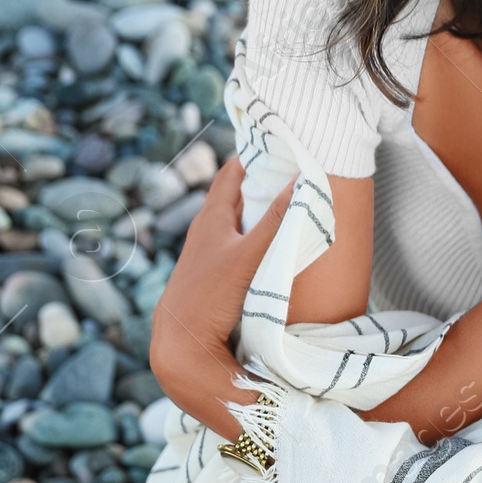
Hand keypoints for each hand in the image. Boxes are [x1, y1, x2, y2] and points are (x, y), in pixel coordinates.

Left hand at [149, 159, 291, 439]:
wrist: (180, 340)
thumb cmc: (209, 294)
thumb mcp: (248, 255)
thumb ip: (275, 220)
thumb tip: (301, 180)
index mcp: (212, 216)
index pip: (234, 171)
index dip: (255, 153)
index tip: (282, 142)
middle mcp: (207, 229)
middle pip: (237, 193)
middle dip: (262, 179)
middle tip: (294, 168)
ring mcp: (210, 251)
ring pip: (238, 219)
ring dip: (259, 209)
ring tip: (290, 200)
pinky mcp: (215, 272)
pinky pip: (240, 242)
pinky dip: (256, 234)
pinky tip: (272, 244)